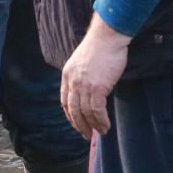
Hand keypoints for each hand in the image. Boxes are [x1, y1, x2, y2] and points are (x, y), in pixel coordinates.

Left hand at [59, 14, 129, 137]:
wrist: (107, 37)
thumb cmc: (100, 47)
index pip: (65, 101)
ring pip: (86, 112)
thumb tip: (88, 92)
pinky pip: (97, 110)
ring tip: (100, 132)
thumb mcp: (82, 62)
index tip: (77, 123)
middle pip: (73, 110)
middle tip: (87, 135)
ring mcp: (84, 85)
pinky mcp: (97, 88)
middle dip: (80, 125)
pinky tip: (105, 125)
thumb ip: (81, 76)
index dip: (71, 115)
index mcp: (67, 75)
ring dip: (93, 125)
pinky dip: (101, 120)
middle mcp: (73, 82)